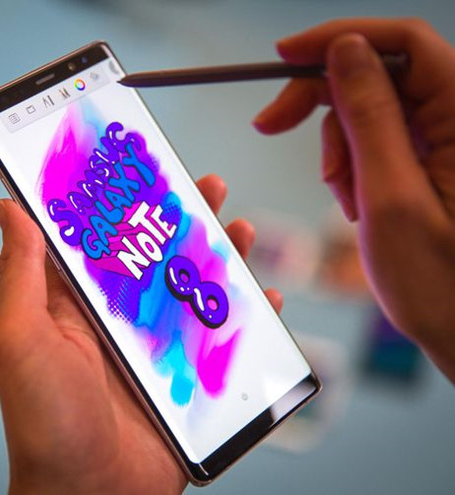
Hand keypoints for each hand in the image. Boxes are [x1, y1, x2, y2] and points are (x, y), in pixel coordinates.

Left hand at [0, 175, 282, 493]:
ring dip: (220, 257)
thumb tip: (7, 206)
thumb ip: (21, 273)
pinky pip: (223, 338)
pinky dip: (246, 317)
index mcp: (78, 305)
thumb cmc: (43, 422)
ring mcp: (156, 348)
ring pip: (194, 290)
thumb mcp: (23, 338)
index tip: (140, 166)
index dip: (122, 201)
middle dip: (183, 218)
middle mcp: (118, 320)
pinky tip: (264, 296)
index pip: (102, 239)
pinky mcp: (186, 378)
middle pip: (157, 256)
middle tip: (205, 184)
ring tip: (240, 226)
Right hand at [254, 18, 454, 380]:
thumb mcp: (390, 197)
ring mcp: (446, 139)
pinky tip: (356, 202)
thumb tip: (345, 50)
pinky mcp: (430, 159)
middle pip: (380, 72)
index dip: (339, 39)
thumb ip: (370, 116)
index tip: (284, 57)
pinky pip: (377, 139)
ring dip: (339, 147)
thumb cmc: (440, 283)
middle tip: (271, 124)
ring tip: (346, 198)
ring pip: (370, 108)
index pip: (405, 43)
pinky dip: (352, 165)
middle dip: (323, 99)